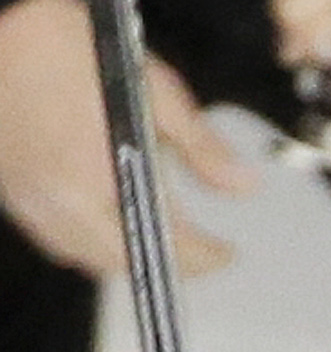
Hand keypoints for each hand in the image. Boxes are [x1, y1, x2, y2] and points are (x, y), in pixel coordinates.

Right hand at [0, 0, 255, 274]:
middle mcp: (56, 204)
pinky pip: (55, 236)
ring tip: (158, 230)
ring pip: (85, 255)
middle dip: (166, 260)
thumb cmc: (63, 46)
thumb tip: (243, 185)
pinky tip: (106, 212)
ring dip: (126, 253)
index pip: (162, 244)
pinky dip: (89, 236)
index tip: (226, 253)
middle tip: (200, 250)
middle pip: (123, 262)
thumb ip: (199, 144)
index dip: (202, 256)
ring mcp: (27, 201)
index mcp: (94, 182)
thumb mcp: (148, 87)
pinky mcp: (9, 190)